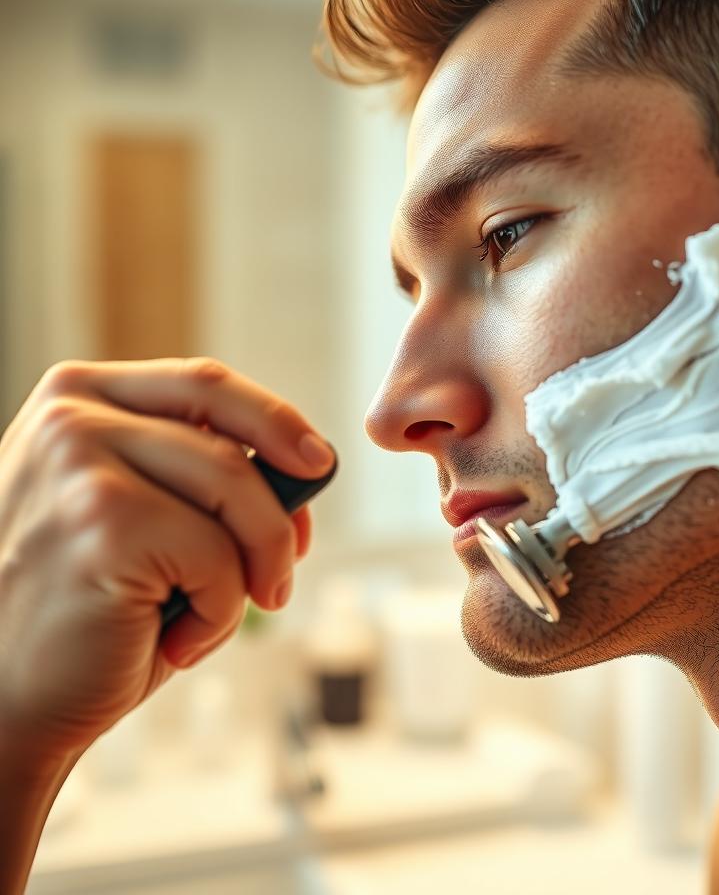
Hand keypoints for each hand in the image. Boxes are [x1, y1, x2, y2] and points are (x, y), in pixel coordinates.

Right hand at [0, 358, 333, 763]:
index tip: (319, 458)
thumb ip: (211, 483)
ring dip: (252, 568)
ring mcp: (80, 463)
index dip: (275, 419)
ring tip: (212, 616)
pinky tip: (173, 639)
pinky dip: (221, 611)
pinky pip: (218, 556)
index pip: (204, 384)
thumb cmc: (90, 608)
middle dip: (277, 509)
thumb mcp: (148, 519)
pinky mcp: (101, 523)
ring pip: (237, 492)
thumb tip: (308, 471)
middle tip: (288, 564)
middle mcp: (71, 416)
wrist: (5, 702)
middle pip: (230, 442)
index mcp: (79, 397)